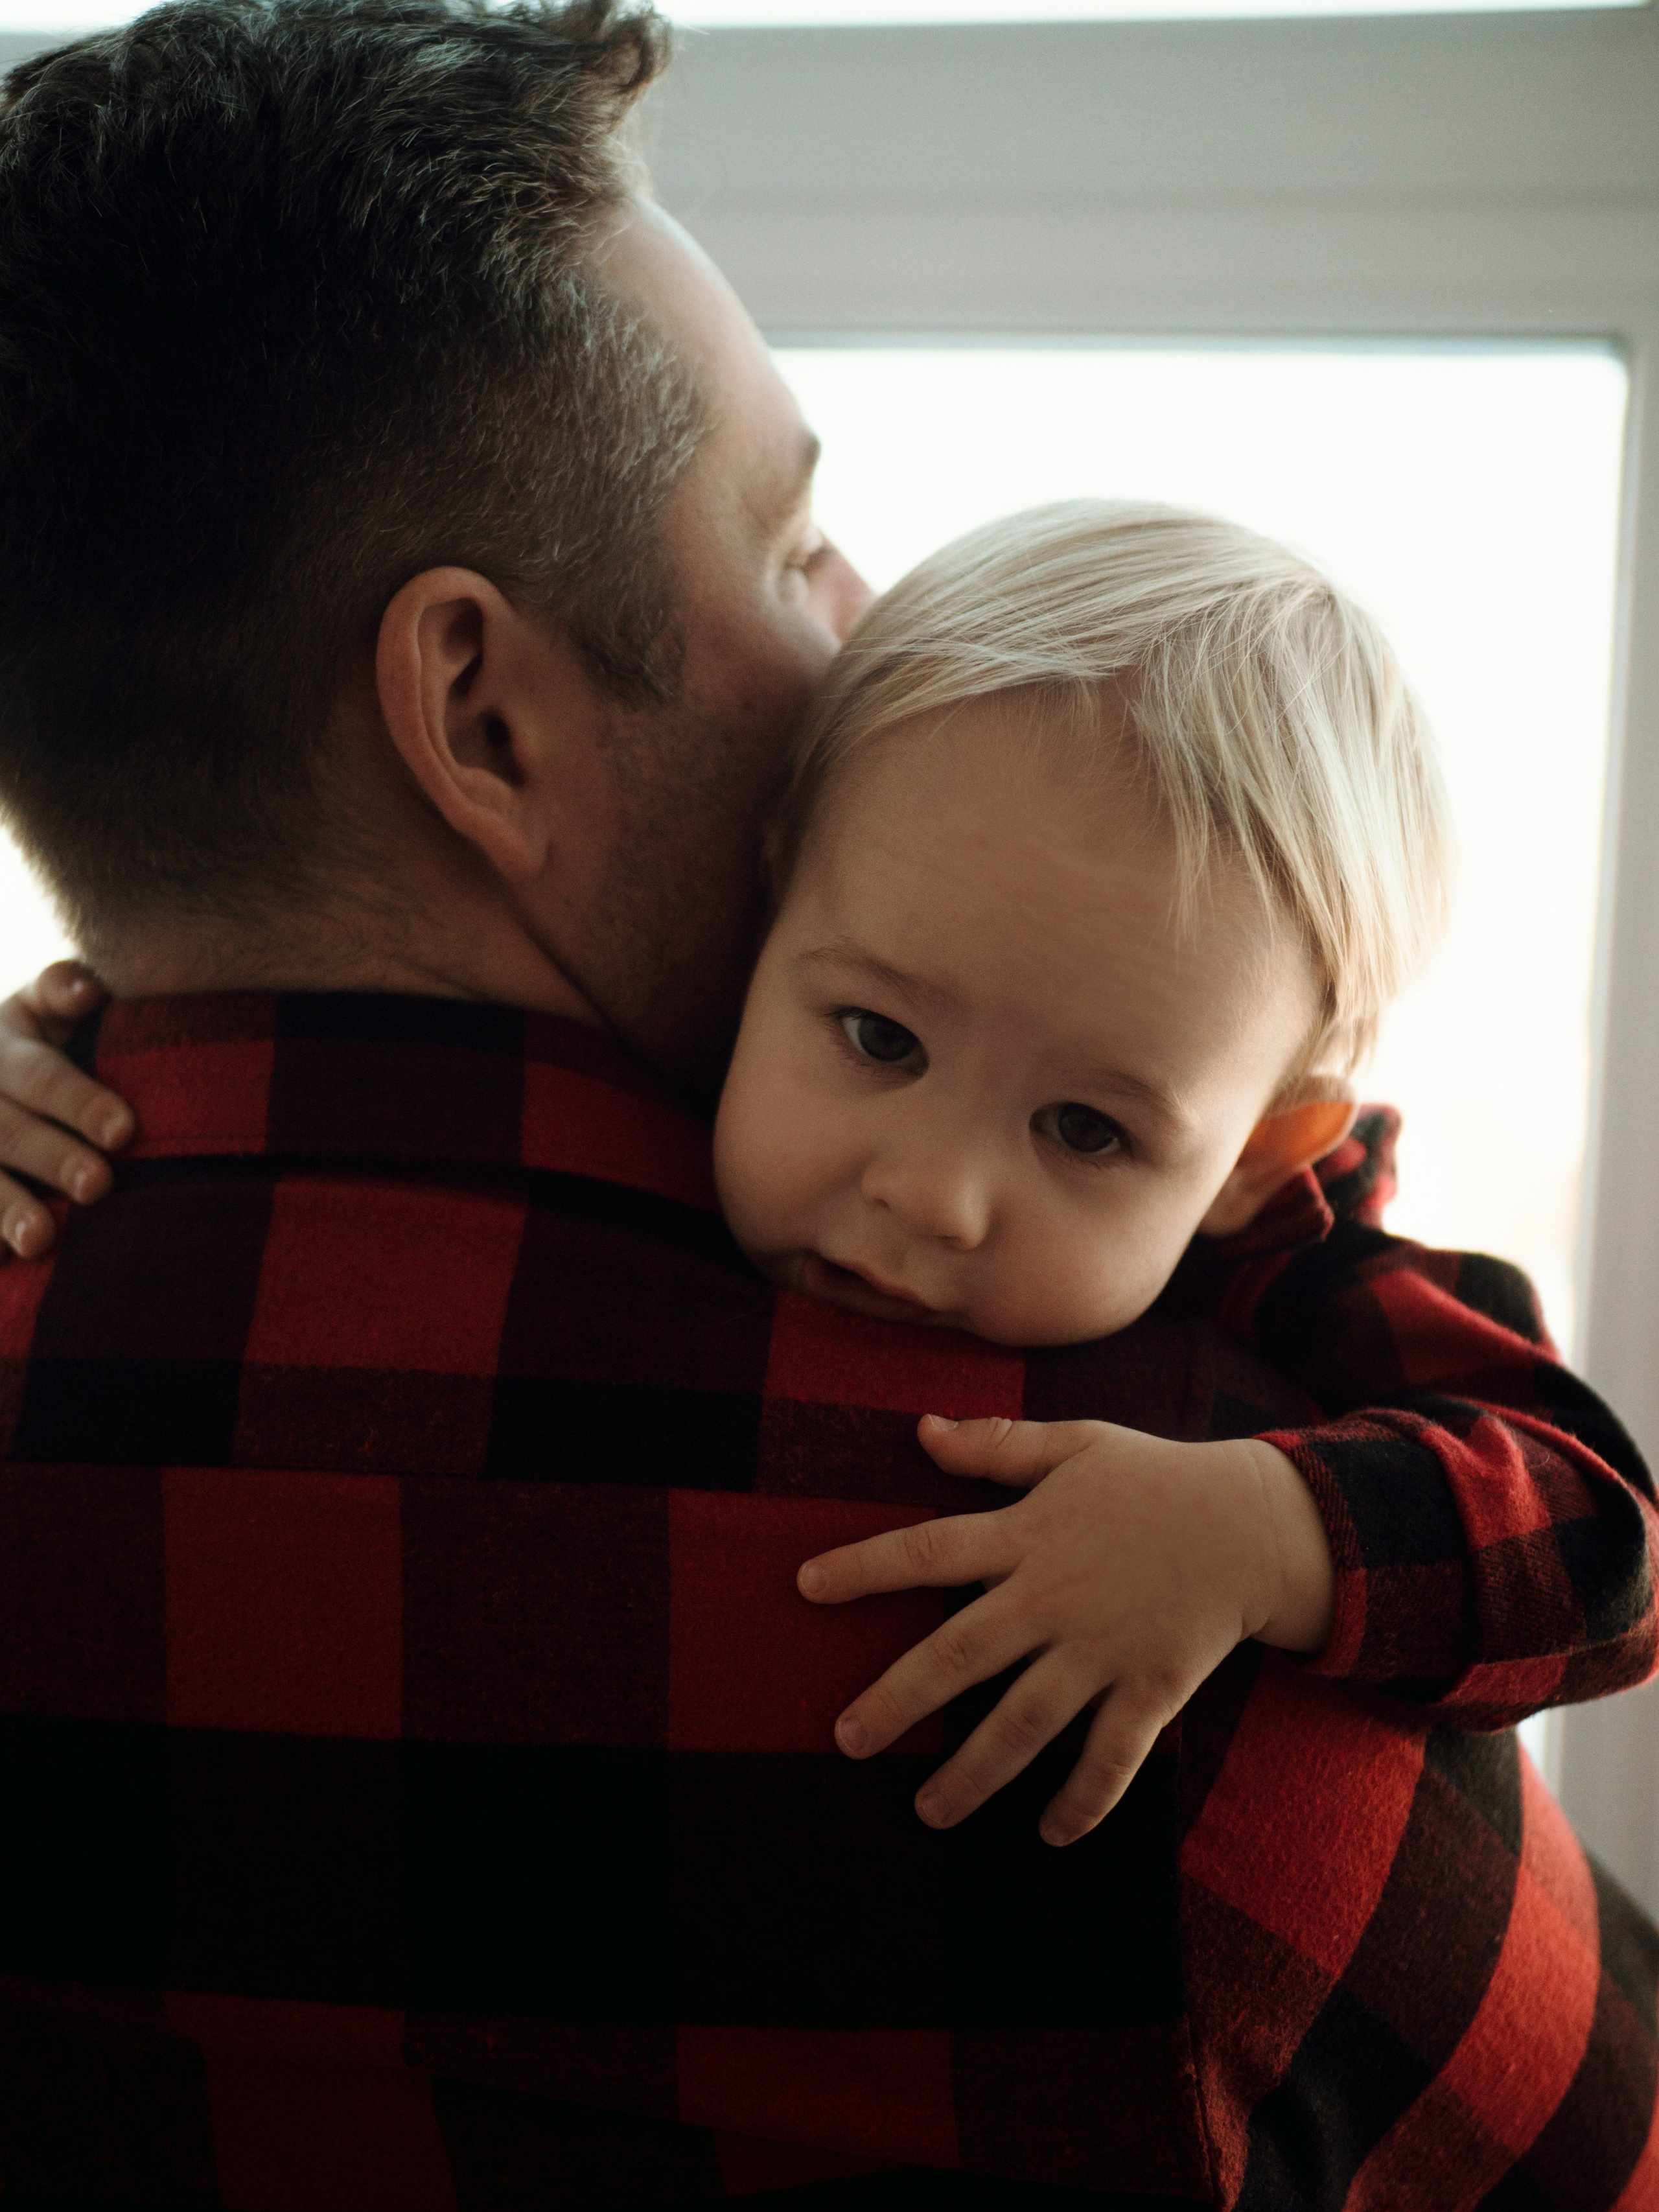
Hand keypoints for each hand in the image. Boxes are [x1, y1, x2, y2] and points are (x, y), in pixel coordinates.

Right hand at [0, 961, 129, 1258]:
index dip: (79, 1102)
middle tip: (99, 1185)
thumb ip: (61, 991)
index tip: (125, 1131)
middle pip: (10, 1131)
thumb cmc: (33, 1043)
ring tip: (41, 1240)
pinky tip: (3, 1259)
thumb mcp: (37, 1008)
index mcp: (2, 1045)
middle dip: (53, 1158)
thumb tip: (88, 990)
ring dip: (6, 1208)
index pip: (42, 1076)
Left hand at [798, 1414, 1334, 1847]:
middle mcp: (1055, 1598)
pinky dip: (1081, 1800)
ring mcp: (1103, 1649)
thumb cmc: (1153, 1480)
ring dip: (972, 1773)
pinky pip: (1110, 1757)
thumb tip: (919, 1430)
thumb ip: (997, 1447)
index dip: (864, 1566)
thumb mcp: (1076, 1444)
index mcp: (1028, 1534)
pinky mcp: (1151, 1688)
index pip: (928, 1550)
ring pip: (1024, 1722)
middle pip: (960, 1654)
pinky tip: (1047, 1833)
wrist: (1255, 1523)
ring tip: (926, 1811)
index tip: (805, 1586)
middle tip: (846, 1741)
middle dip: (897, 1700)